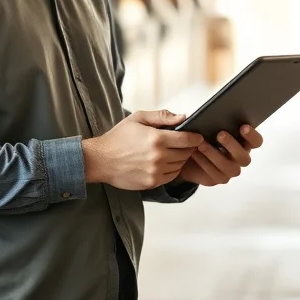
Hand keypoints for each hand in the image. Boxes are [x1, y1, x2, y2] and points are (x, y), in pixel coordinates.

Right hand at [82, 110, 202, 189]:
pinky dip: (173, 169)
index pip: (188, 139)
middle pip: (186, 153)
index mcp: (157, 139)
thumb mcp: (138, 118)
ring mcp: (156, 171)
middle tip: (184, 143)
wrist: (101, 160)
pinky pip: (172, 176)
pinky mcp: (152, 183)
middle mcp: (159, 157)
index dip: (196, 137)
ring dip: (181, 158)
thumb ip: (162, 116)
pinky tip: (165, 162)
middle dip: (188, 147)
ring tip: (173, 152)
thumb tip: (183, 117)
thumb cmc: (119, 137)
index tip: (197, 136)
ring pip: (180, 165)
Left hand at [178, 124, 264, 186]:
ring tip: (201, 144)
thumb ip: (193, 117)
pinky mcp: (218, 178)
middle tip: (220, 134)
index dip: (252, 135)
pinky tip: (195, 153)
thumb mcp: (195, 122)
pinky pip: (216, 175)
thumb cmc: (196, 133)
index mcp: (243, 141)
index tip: (243, 126)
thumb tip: (187, 116)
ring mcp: (230, 169)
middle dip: (233, 145)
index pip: (256, 141)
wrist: (183, 153)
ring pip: (231, 168)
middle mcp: (240, 157)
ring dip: (216, 155)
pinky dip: (205, 164)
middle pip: (245, 157)